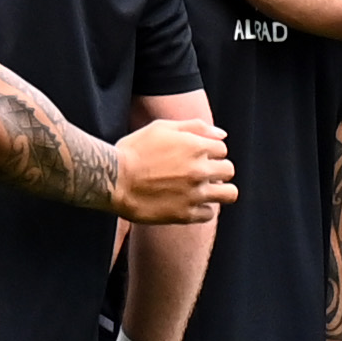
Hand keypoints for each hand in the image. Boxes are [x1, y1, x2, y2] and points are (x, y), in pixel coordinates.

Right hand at [113, 117, 235, 223]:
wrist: (112, 180)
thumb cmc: (133, 151)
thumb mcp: (161, 128)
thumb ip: (194, 127)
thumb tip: (222, 134)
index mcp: (196, 147)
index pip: (222, 149)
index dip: (209, 151)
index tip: (195, 156)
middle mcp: (200, 170)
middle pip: (229, 170)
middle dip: (217, 170)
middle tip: (199, 173)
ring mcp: (194, 193)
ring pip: (229, 193)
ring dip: (219, 191)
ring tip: (203, 190)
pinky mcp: (185, 214)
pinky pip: (209, 213)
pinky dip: (202, 209)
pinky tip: (187, 203)